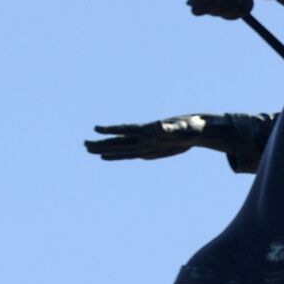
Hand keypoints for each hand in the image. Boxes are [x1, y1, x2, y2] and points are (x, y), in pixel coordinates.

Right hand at [84, 114, 235, 160]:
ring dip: (105, 150)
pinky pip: (128, 154)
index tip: (96, 128)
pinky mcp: (149, 150)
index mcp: (149, 130)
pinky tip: (106, 158)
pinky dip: (116, 156)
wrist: (199, 130)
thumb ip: (170, 128)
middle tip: (84, 144)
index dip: (112, 129)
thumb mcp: (183, 127)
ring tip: (88, 150)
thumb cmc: (192, 126)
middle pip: (119, 141)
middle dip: (102, 143)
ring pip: (121, 148)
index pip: (127, 130)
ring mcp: (145, 144)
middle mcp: (144, 137)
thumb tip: (161, 125)